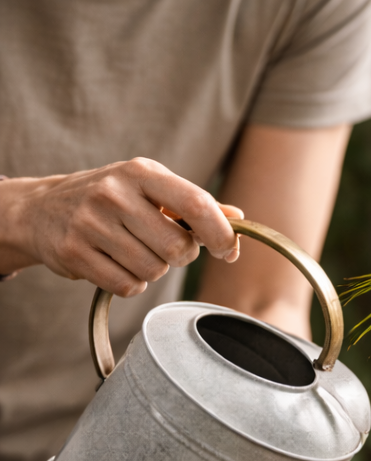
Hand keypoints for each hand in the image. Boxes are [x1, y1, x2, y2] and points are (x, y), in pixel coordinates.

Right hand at [0, 158, 241, 295]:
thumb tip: (238, 219)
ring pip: (154, 271)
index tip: (228, 251)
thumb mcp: (151, 189)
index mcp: (141, 173)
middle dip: (181, 256)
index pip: (196, 205)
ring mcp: (91, 223)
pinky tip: (116, 264)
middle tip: (164, 247)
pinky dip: (130, 283)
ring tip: (133, 251)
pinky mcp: (75, 253)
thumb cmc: (112, 200)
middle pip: (178, 248)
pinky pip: (128, 287)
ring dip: (153, 270)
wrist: (43, 210)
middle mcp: (114, 193)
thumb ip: (194, 205)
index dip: (221, 234)